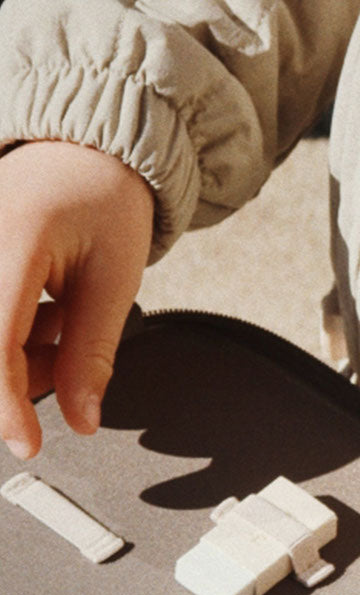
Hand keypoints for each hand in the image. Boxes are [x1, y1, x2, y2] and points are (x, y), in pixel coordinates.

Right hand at [0, 141, 153, 458]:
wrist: (84, 151)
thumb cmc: (105, 200)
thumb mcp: (114, 280)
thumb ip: (91, 354)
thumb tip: (82, 420)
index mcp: (12, 241)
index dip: (6, 405)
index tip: (27, 443)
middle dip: (15, 376)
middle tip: (64, 353)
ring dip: (12, 357)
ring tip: (59, 320)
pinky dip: (8, 336)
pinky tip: (40, 314)